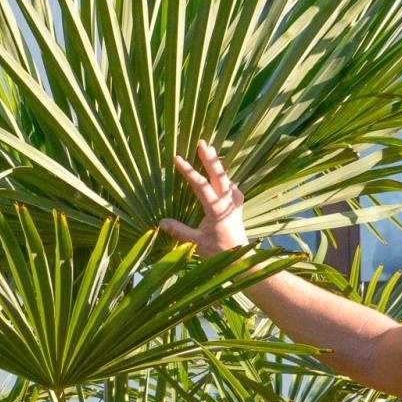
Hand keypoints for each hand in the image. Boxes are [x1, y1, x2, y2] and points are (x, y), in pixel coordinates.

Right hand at [159, 139, 248, 256]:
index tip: (178, 159)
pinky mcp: (237, 207)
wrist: (241, 259)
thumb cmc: (218, 252)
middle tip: (202, 142)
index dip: (189, 171)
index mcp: (217, 209)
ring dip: (217, 165)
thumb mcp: (196, 243)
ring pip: (226, 179)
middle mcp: (228, 202)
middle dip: (209, 158)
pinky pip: (231, 186)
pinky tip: (221, 176)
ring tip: (210, 152)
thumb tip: (161, 223)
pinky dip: (224, 178)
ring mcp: (235, 203)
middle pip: (219, 175)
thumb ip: (179, 231)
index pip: (201, 185)